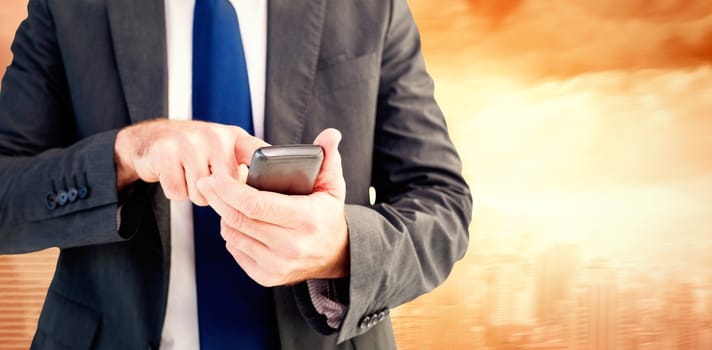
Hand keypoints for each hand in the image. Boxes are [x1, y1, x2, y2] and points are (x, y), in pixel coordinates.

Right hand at [114, 119, 267, 204]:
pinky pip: (178, 192)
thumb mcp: (225, 152)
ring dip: (194, 194)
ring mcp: (189, 141)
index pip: (261, 156)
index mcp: (235, 137)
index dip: (267, 178)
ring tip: (189, 175)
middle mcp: (215, 135)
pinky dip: (175, 192)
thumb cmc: (196, 153)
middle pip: (229, 188)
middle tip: (207, 180)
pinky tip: (174, 175)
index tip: (272, 194)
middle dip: (219, 195)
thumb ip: (247, 168)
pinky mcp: (165, 152)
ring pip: (202, 194)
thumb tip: (272, 196)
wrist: (151, 140)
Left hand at [196, 128, 348, 286]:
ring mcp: (277, 265)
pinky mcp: (266, 276)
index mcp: (306, 219)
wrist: (335, 255)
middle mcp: (291, 246)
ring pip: (233, 235)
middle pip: (239, 219)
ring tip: (224, 200)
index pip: (256, 204)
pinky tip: (237, 220)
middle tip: (207, 183)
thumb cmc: (327, 214)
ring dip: (224, 215)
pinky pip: (236, 250)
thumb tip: (330, 134)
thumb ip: (328, 158)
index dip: (230, 190)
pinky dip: (231, 233)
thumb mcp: (332, 185)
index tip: (215, 177)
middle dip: (218, 199)